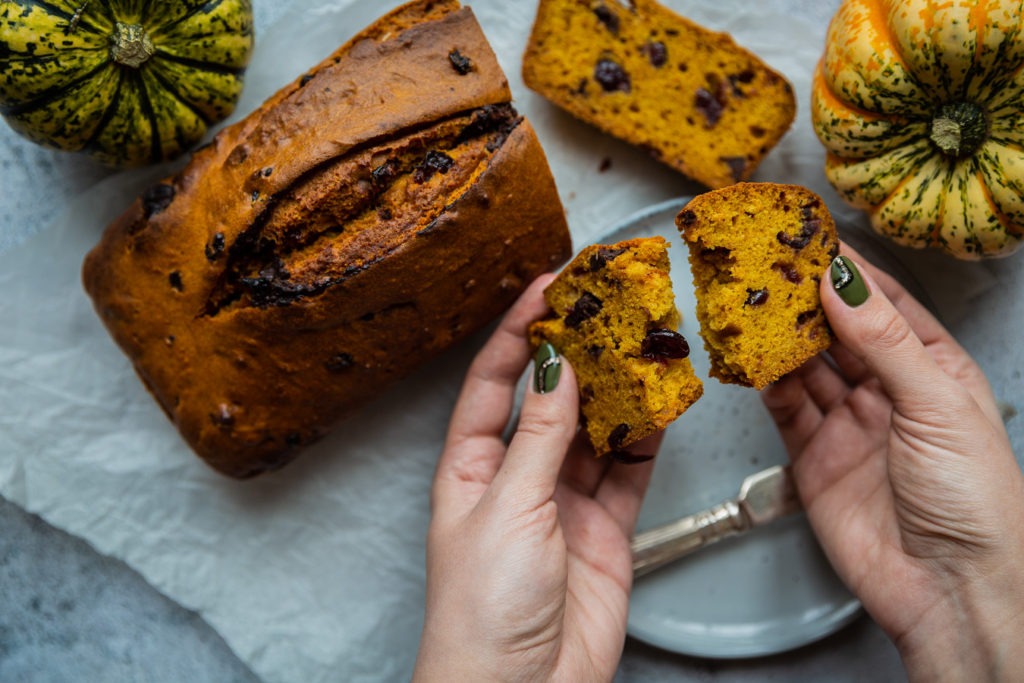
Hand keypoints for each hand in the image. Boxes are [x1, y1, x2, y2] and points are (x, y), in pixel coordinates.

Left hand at [413, 274, 658, 682]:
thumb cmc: (482, 614)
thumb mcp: (509, 510)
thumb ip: (540, 437)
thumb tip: (557, 368)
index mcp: (470, 468)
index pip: (495, 381)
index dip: (518, 331)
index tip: (548, 287)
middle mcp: (516, 479)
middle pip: (550, 399)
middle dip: (578, 353)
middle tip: (609, 308)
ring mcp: (562, 504)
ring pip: (595, 431)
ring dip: (618, 392)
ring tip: (644, 346)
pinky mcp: (603, 531)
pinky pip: (628, 473)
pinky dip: (646, 440)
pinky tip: (660, 407)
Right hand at [762, 247, 1023, 680]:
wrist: (948, 588)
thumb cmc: (974, 500)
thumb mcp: (936, 404)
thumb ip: (882, 341)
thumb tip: (842, 283)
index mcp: (935, 371)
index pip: (887, 306)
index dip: (852, 273)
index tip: (815, 241)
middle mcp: (889, 393)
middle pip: (839, 333)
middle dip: (806, 300)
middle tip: (769, 266)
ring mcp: (849, 424)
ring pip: (806, 367)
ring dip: (780, 337)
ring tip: (751, 303)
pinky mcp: (814, 457)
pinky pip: (784, 408)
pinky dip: (765, 382)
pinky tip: (751, 358)